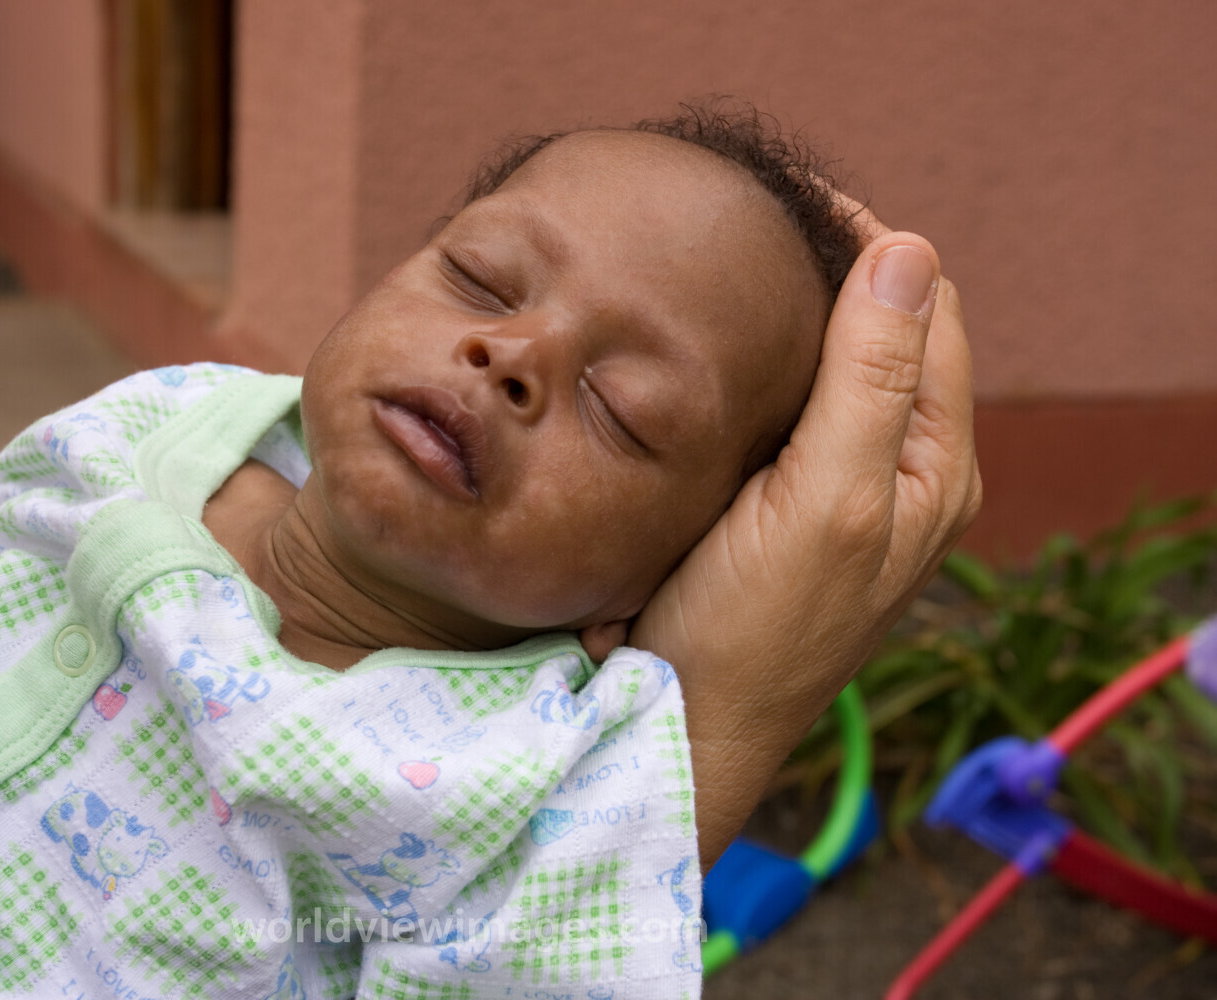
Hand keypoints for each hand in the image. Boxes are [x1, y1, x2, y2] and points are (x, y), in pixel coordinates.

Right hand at [630, 227, 981, 867]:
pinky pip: (788, 411)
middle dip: (831, 266)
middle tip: (748, 222)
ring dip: (792, 314)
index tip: (788, 197)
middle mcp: (900, 470)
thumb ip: (872, 379)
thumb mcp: (824, 498)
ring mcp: (841, 491)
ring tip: (727, 268)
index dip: (870, 239)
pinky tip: (710, 349)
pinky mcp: (785, 507)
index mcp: (934, 464)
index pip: (928, 308)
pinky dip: (761, 366)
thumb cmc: (754, 626)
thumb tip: (908, 248)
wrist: (686, 728)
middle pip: (886, 330)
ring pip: (833, 368)